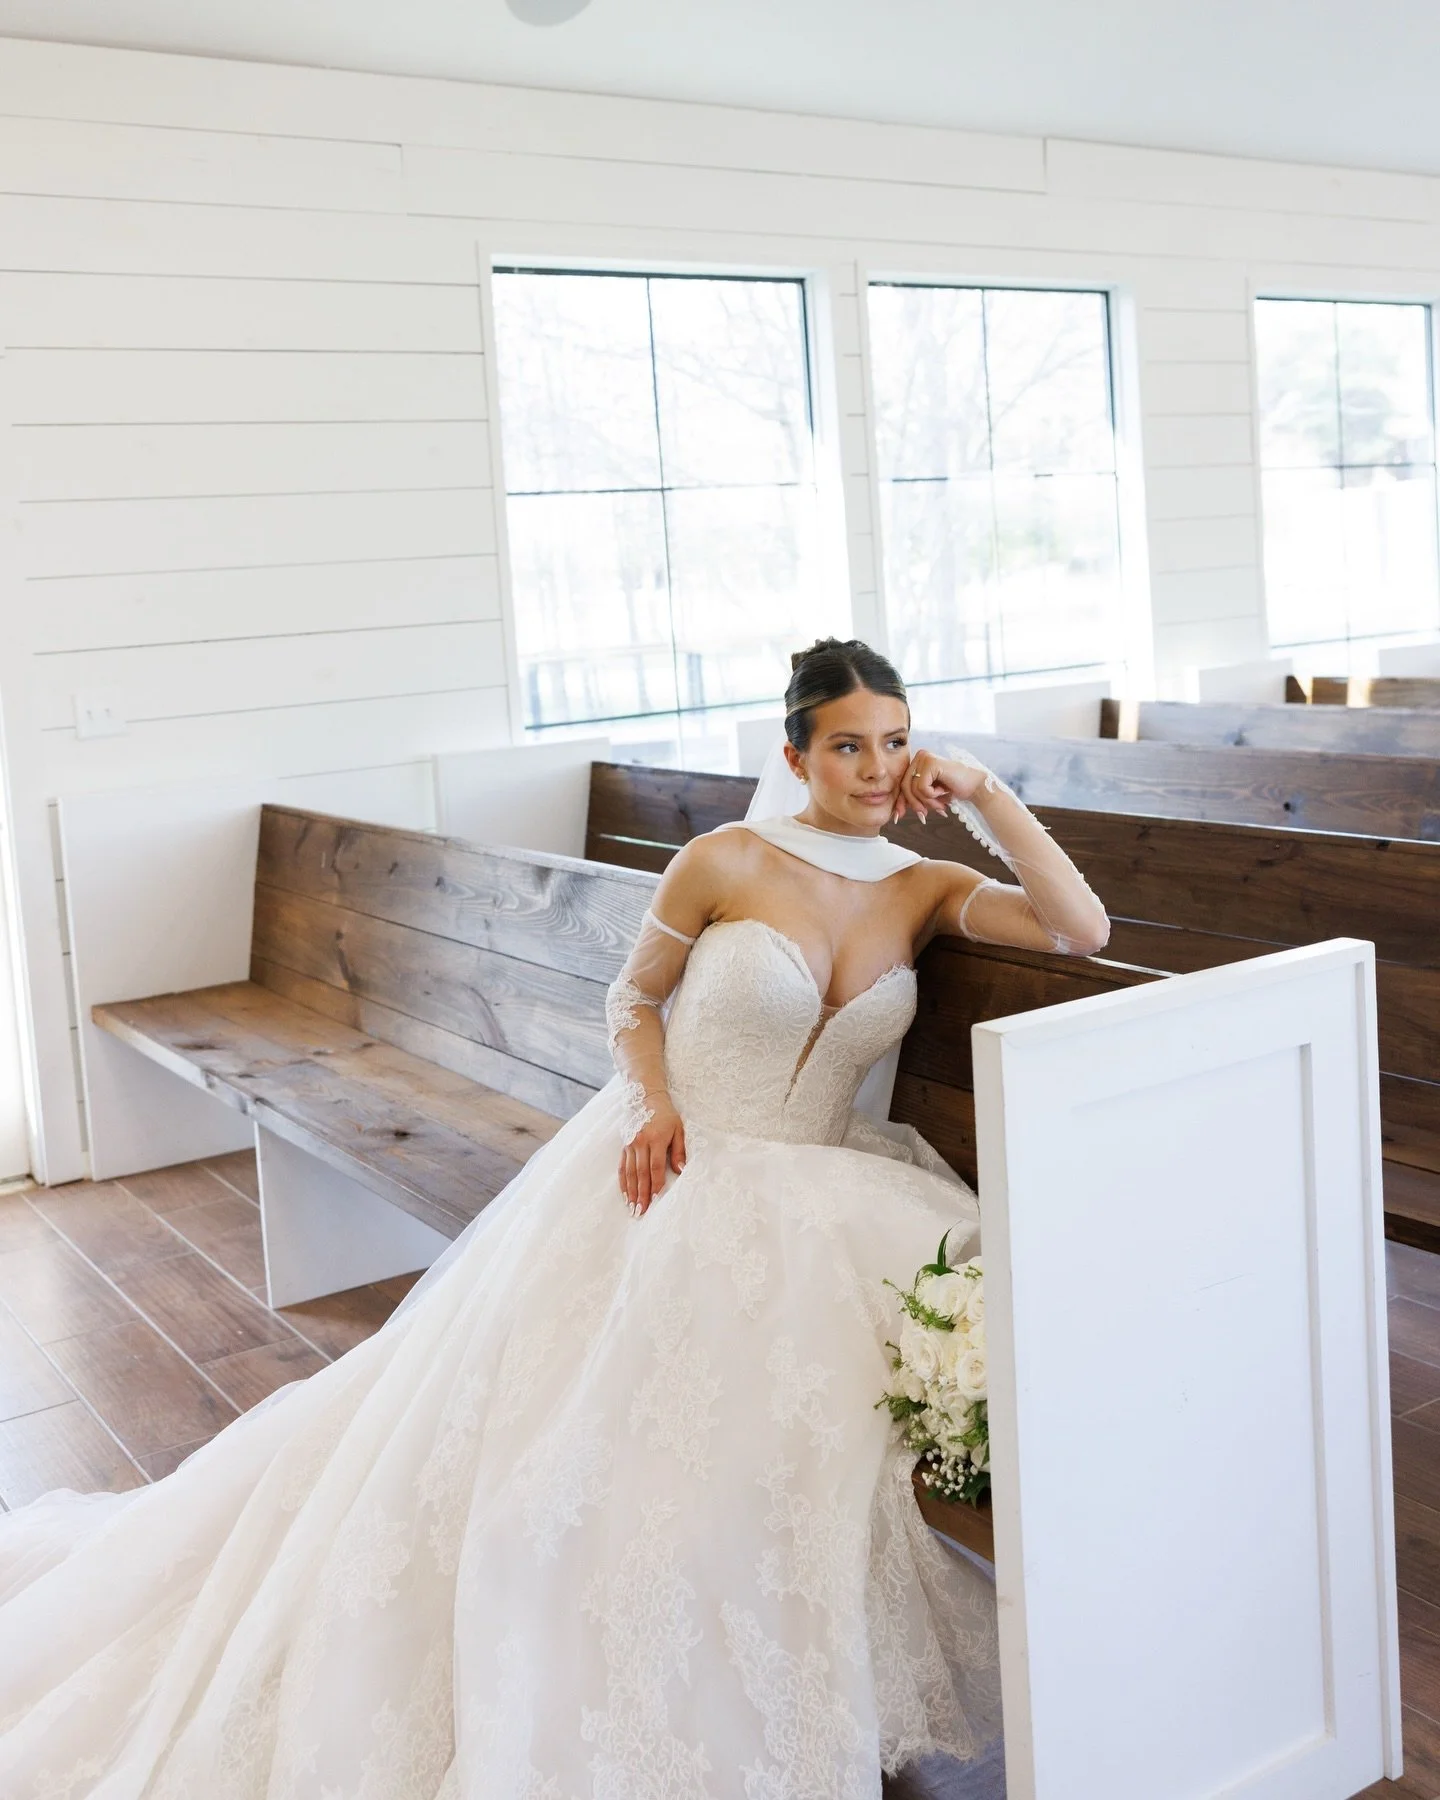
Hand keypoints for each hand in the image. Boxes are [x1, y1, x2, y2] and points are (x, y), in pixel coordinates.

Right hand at [618, 1094, 686, 1216]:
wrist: (646, 1097)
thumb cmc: (666, 1115)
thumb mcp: (679, 1129)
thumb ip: (679, 1150)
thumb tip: (681, 1170)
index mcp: (655, 1139)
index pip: (655, 1167)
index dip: (655, 1184)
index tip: (655, 1200)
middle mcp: (640, 1143)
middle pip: (640, 1173)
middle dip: (641, 1194)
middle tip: (641, 1212)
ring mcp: (630, 1145)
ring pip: (629, 1172)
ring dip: (630, 1192)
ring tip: (632, 1208)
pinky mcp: (624, 1146)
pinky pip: (622, 1167)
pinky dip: (623, 1182)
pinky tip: (625, 1194)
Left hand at [894, 749, 990, 823]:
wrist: (974, 787)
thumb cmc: (953, 790)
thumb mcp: (928, 796)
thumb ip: (913, 800)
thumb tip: (895, 815)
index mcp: (917, 762)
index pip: (902, 784)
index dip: (900, 801)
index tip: (898, 817)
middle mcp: (919, 756)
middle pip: (905, 786)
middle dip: (915, 804)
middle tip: (925, 815)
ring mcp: (925, 757)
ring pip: (913, 788)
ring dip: (927, 802)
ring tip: (940, 805)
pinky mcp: (931, 762)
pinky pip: (922, 787)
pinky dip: (932, 795)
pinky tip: (943, 791)